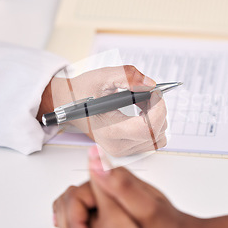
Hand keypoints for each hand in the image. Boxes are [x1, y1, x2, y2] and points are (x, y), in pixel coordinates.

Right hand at [38, 65, 167, 156]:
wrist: (69, 106)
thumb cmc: (83, 92)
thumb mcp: (102, 76)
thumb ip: (127, 76)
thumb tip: (150, 85)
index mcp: (109, 130)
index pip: (147, 128)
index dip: (158, 109)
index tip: (155, 92)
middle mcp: (117, 146)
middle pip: (156, 133)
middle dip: (158, 109)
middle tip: (147, 93)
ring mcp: (123, 151)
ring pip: (158, 137)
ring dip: (157, 117)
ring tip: (141, 102)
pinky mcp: (128, 149)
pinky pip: (153, 139)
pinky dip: (154, 125)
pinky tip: (141, 112)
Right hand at [53, 147, 227, 227]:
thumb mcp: (146, 210)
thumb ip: (121, 186)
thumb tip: (97, 160)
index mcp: (117, 179)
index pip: (75, 195)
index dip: (74, 221)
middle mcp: (112, 186)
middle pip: (71, 202)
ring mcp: (110, 199)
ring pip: (74, 211)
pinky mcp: (111, 212)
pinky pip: (84, 219)